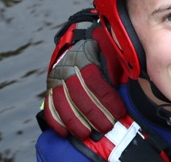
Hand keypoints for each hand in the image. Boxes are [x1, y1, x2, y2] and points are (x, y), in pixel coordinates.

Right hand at [44, 22, 125, 139]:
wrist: (78, 36)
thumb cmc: (100, 46)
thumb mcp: (111, 49)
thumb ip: (115, 65)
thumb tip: (121, 84)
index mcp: (84, 57)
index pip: (95, 81)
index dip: (107, 99)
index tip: (119, 112)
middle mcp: (67, 68)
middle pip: (79, 95)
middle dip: (94, 114)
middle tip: (107, 127)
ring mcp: (56, 78)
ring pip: (63, 103)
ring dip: (75, 121)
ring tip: (86, 133)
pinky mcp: (50, 86)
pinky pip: (50, 105)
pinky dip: (56, 120)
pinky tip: (64, 132)